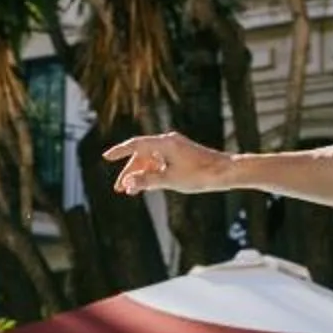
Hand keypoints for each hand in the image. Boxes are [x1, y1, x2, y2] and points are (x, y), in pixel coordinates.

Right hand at [103, 129, 230, 196]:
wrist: (226, 172)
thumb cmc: (200, 175)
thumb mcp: (170, 180)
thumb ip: (147, 181)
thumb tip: (127, 185)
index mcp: (165, 143)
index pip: (135, 145)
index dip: (119, 152)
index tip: (106, 157)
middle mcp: (169, 141)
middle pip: (142, 155)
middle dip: (130, 172)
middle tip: (119, 189)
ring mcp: (176, 147)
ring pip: (151, 159)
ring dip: (141, 174)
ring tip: (132, 191)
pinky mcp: (182, 154)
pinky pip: (161, 161)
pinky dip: (153, 172)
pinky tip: (149, 185)